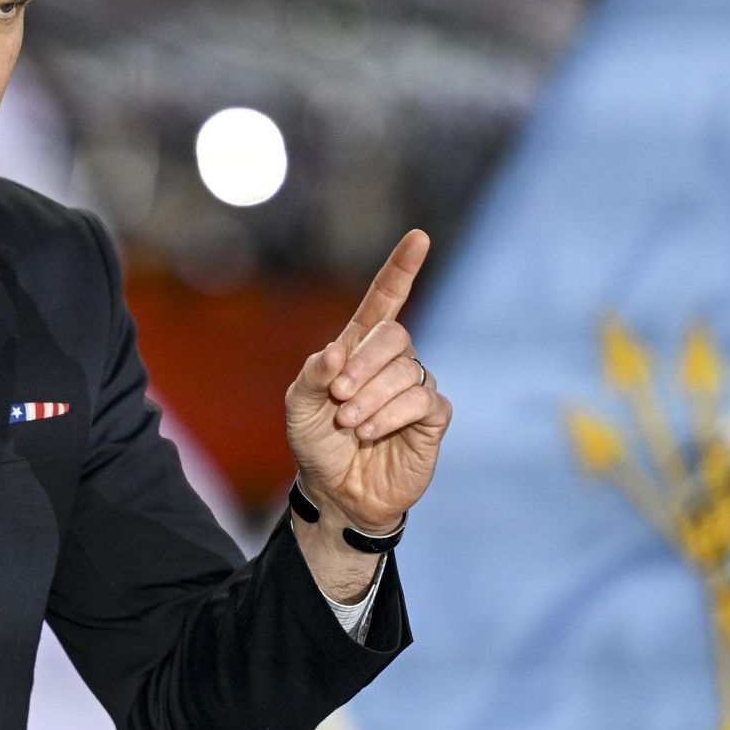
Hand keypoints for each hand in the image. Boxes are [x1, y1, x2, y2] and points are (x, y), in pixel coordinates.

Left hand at [286, 229, 450, 537]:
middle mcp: (391, 362)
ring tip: (349, 423)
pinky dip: (391, 415)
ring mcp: (414, 387)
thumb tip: (337, 351)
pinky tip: (371, 432)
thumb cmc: (317, 443)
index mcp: (359, 348)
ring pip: (407, 370)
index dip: (401, 268)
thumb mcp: (298, 407)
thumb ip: (312, 375)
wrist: (336, 492)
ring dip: (371, 397)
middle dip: (363, 364)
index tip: (418, 237)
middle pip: (394, 335)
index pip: (385, 299)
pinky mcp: (432, 418)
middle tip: (339, 398)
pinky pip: (422, 401)